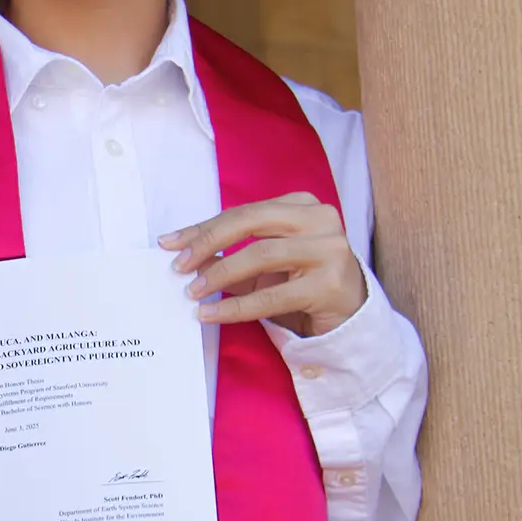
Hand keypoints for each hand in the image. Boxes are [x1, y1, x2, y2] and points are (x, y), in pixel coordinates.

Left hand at [159, 193, 364, 337]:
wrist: (352, 315)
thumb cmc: (304, 283)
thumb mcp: (266, 266)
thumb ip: (231, 256)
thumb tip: (186, 258)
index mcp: (302, 205)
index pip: (244, 212)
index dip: (203, 228)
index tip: (170, 243)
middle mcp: (320, 219)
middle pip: (251, 222)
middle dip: (208, 242)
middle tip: (178, 265)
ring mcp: (329, 249)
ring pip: (261, 255)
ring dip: (220, 274)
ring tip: (193, 291)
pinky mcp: (330, 284)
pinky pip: (272, 295)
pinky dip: (236, 306)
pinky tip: (211, 314)